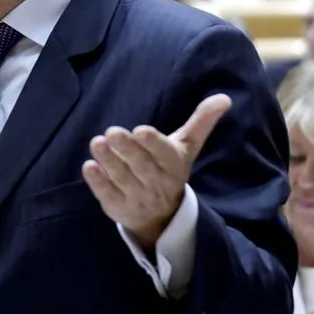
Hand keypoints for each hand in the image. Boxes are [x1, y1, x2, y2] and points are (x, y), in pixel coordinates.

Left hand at [82, 94, 231, 249]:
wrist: (161, 216)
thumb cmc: (169, 169)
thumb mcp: (186, 147)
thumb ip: (201, 122)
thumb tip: (224, 98)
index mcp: (174, 166)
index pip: (164, 154)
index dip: (153, 143)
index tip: (140, 130)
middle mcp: (157, 184)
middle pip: (141, 166)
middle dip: (127, 149)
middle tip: (112, 132)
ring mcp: (137, 198)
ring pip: (122, 178)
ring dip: (108, 161)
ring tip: (97, 143)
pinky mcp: (117, 207)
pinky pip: (107, 195)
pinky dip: (98, 182)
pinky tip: (89, 166)